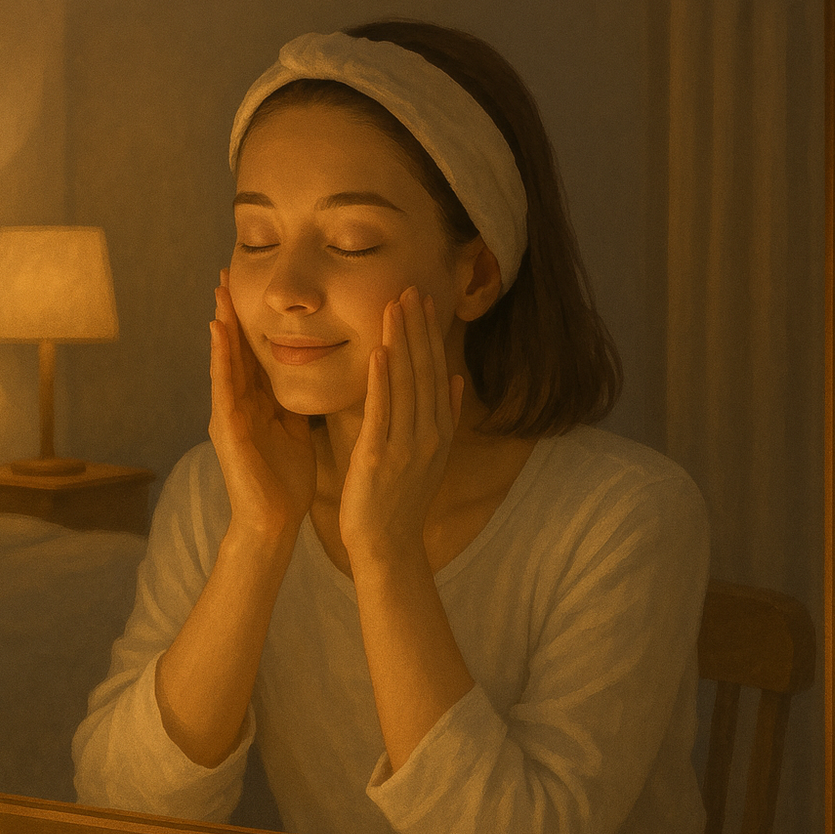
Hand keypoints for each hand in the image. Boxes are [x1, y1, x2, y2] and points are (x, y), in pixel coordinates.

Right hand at [208, 268, 315, 541]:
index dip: (256, 320)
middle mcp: (239, 403)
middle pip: (237, 348)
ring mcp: (228, 413)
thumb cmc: (286, 481)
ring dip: (221, 323)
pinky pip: (223, 384)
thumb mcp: (296, 430)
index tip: (257, 286)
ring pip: (225, 359)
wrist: (272, 521)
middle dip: (233, 311)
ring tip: (220, 289)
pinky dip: (220, 355)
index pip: (257, 353)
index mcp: (259, 404)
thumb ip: (297, 403)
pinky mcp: (226, 427)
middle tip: (229, 271)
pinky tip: (217, 329)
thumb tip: (315, 375)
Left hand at [340, 286, 462, 565]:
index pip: (437, 371)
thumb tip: (454, 380)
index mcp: (440, 430)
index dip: (431, 334)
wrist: (388, 545)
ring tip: (395, 306)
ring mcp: (407, 445)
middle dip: (418, 328)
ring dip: (401, 342)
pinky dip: (382, 380)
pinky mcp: (381, 456)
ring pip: (406, 384)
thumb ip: (443, 417)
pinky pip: (383, 411)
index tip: (424, 300)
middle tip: (411, 287)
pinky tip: (380, 351)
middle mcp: (429, 433)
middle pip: (425, 370)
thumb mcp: (430, 457)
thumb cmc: (400, 501)